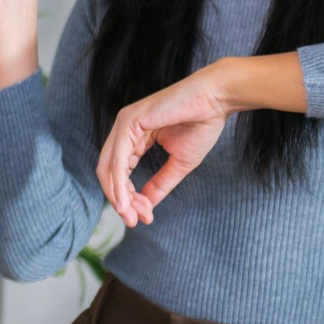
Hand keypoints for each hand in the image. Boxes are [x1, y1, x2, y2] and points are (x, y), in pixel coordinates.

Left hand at [96, 66, 231, 228]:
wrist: (215, 101)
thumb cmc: (201, 125)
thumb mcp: (179, 163)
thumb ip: (160, 184)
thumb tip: (145, 206)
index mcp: (133, 137)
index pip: (119, 173)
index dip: (128, 198)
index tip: (145, 217)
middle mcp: (123, 130)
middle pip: (108, 173)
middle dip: (120, 201)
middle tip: (134, 221)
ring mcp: (123, 124)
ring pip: (108, 169)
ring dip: (120, 197)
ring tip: (134, 216)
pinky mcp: (129, 122)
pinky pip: (117, 160)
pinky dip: (120, 184)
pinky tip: (126, 202)